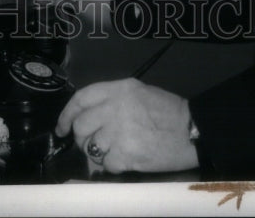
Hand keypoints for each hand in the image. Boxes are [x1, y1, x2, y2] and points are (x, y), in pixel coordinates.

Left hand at [55, 79, 197, 173]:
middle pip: (81, 125)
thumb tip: (90, 121)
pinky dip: (112, 166)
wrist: (192, 130)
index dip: (67, 114)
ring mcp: (119, 131)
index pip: (81, 98)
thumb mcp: (139, 93)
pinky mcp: (126, 154)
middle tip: (92, 144)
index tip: (62, 127)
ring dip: (98, 154)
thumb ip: (113, 101)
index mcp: (119, 88)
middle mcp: (115, 106)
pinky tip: (125, 160)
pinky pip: (106, 164)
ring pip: (91, 147)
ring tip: (113, 152)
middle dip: (82, 138)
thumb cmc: (168, 111)